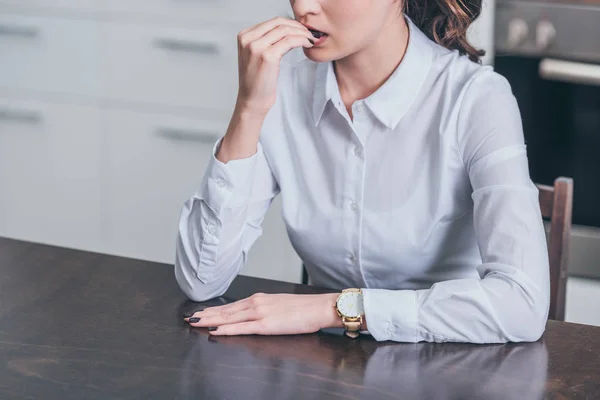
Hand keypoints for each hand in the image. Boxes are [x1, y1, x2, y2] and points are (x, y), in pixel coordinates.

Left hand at [183, 293, 341, 335]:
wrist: (320, 307)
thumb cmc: (304, 309)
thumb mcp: (280, 305)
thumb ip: (264, 309)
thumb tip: (252, 315)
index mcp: (259, 299)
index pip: (231, 305)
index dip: (213, 309)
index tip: (199, 312)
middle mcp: (256, 303)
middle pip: (225, 310)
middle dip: (206, 314)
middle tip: (188, 317)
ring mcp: (260, 313)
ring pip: (229, 317)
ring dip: (211, 319)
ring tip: (195, 322)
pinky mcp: (267, 325)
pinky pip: (242, 328)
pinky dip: (227, 328)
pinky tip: (215, 330)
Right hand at [236, 17, 314, 114]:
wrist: (252, 100)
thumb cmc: (256, 81)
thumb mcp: (256, 55)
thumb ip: (265, 40)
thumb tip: (287, 29)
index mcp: (244, 36)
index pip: (272, 22)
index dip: (290, 22)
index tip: (301, 28)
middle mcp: (248, 39)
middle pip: (278, 23)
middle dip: (297, 25)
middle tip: (309, 32)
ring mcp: (257, 47)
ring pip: (285, 30)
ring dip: (302, 32)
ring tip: (311, 38)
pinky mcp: (268, 56)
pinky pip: (289, 41)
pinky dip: (302, 40)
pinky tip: (308, 43)